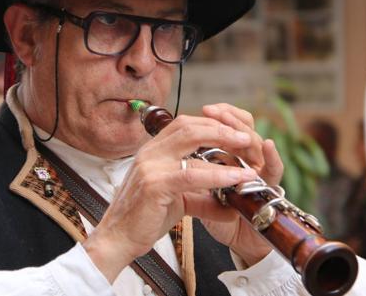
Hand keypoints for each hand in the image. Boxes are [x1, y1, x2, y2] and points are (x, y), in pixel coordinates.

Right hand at [82, 113, 258, 282]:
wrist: (118, 240)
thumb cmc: (144, 219)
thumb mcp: (178, 202)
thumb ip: (202, 198)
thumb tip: (230, 206)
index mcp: (153, 151)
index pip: (184, 125)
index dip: (211, 125)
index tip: (235, 134)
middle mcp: (150, 153)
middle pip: (189, 126)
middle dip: (220, 128)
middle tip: (246, 138)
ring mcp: (150, 166)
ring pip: (191, 142)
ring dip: (223, 145)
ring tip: (247, 154)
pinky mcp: (153, 185)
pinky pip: (191, 174)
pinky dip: (218, 174)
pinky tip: (236, 178)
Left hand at [198, 103, 283, 266]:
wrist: (239, 245)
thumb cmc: (219, 217)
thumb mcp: (200, 193)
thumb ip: (193, 173)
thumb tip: (171, 157)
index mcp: (233, 157)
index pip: (232, 126)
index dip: (222, 115)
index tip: (206, 108)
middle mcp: (250, 160)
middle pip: (246, 127)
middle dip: (230, 117)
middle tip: (213, 110)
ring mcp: (264, 173)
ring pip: (259, 144)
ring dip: (245, 131)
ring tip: (232, 124)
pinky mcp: (273, 189)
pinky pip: (275, 170)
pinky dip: (273, 157)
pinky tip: (268, 145)